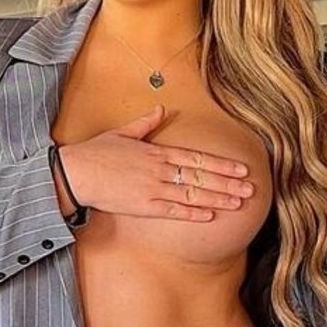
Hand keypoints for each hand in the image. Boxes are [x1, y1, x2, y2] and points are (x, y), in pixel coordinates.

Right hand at [57, 105, 255, 220]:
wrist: (75, 173)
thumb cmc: (96, 153)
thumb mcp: (123, 133)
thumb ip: (145, 124)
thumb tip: (160, 109)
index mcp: (157, 152)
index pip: (198, 158)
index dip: (222, 165)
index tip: (242, 168)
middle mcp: (160, 170)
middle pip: (202, 176)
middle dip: (229, 183)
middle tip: (252, 189)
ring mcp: (153, 189)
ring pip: (193, 194)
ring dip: (218, 199)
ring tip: (239, 203)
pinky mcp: (144, 207)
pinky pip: (174, 210)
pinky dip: (193, 213)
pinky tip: (211, 216)